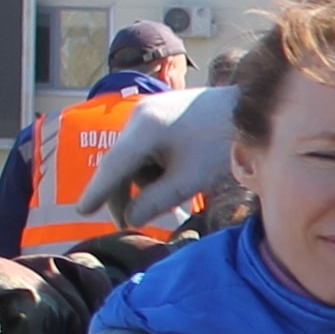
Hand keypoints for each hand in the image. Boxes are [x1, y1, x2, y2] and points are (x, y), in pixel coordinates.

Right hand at [74, 88, 240, 230]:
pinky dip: (156, 166)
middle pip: (120, 164)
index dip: (97, 192)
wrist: (252, 110)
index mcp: (144, 130)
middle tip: (130, 224)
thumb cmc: (224, 145)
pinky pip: (147, 147)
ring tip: (180, 191)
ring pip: (135, 158)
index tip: (81, 211)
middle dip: (124, 194)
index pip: (112, 167)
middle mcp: (140, 116)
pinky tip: (181, 174)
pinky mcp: (162, 114)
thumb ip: (157, 201)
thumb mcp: (190, 180)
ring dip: (146, 181)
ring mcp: (150, 112)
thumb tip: (130, 219)